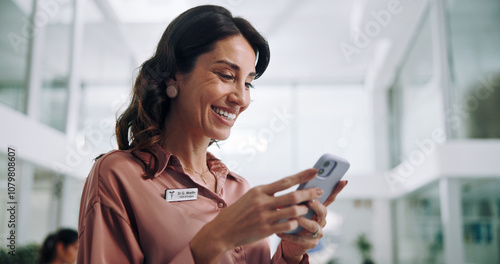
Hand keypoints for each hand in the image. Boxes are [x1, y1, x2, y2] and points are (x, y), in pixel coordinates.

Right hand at [190, 169, 323, 262]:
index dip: (302, 176)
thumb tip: (287, 188)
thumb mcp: (250, 197)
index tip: (315, 171)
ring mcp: (265, 217)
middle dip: (310, 193)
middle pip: (293, 196)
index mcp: (259, 191)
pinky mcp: (266, 230)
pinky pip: (288, 226)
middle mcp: (262, 202)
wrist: (222, 230)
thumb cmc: (238, 212)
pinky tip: (296, 223)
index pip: (285, 181)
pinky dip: (295, 223)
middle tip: (320, 192)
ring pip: (293, 211)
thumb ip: (267, 193)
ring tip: (306, 210)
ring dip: (303, 210)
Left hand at [277, 180, 347, 263]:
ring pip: (314, 226)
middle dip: (316, 205)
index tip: (343, 180)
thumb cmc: (291, 218)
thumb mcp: (294, 205)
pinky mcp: (310, 243)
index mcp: (318, 208)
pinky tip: (280, 232)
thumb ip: (298, 195)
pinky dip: (290, 236)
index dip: (337, 189)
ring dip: (304, 221)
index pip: (330, 197)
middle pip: (323, 211)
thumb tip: (299, 179)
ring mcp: (317, 232)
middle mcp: (320, 220)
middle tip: (309, 200)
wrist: (287, 240)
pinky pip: (302, 240)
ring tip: (295, 218)